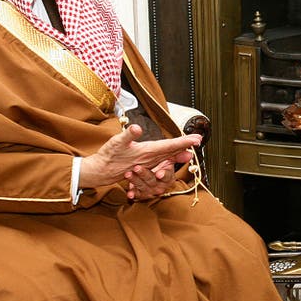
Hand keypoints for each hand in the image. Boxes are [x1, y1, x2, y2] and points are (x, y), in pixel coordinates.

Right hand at [80, 124, 199, 192]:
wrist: (101, 172)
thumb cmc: (108, 156)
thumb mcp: (116, 142)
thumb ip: (127, 135)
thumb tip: (136, 128)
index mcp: (147, 152)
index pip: (170, 146)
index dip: (184, 142)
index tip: (196, 138)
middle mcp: (151, 158)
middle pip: (172, 151)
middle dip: (186, 146)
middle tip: (199, 140)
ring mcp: (148, 163)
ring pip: (167, 157)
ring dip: (179, 152)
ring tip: (190, 148)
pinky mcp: (144, 165)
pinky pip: (160, 161)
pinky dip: (169, 157)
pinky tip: (173, 157)